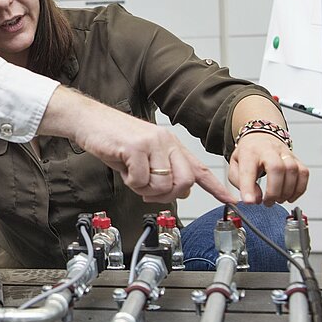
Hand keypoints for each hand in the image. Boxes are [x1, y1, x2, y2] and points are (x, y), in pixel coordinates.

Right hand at [42, 89, 238, 204]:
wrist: (89, 120)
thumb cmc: (114, 140)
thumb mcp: (143, 157)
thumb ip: (162, 173)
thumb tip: (178, 192)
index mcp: (171, 144)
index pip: (199, 168)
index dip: (216, 188)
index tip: (231, 200)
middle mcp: (166, 142)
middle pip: (185, 182)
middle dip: (167, 195)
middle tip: (149, 191)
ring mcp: (152, 143)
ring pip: (163, 185)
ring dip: (145, 190)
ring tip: (132, 176)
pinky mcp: (136, 147)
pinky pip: (142, 181)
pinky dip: (131, 183)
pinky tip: (124, 170)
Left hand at [226, 131, 308, 204]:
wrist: (260, 138)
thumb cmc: (248, 155)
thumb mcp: (235, 166)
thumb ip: (241, 183)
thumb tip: (256, 199)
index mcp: (249, 152)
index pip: (248, 169)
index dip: (249, 187)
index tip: (249, 201)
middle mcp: (268, 150)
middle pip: (277, 168)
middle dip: (273, 190)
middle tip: (268, 202)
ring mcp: (285, 153)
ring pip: (292, 170)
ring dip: (286, 191)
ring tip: (277, 200)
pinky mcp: (296, 158)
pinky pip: (304, 173)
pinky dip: (299, 189)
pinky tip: (289, 196)